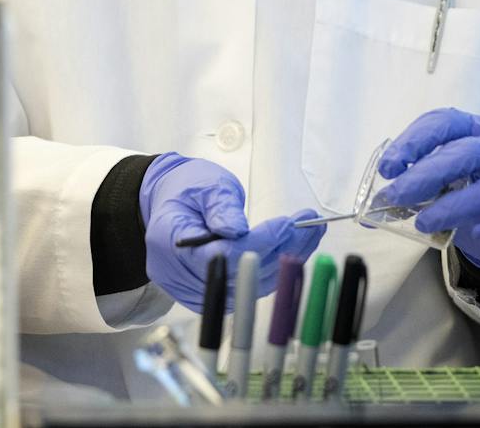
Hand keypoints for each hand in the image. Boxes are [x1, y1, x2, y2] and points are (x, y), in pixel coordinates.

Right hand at [139, 152, 324, 311]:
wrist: (169, 202)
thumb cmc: (186, 189)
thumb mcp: (205, 184)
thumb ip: (222, 206)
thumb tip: (239, 231)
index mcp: (170, 240)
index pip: (221, 254)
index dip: (258, 243)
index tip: (288, 225)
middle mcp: (180, 273)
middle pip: (239, 273)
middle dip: (281, 249)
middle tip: (311, 225)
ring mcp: (194, 290)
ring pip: (248, 285)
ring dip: (284, 260)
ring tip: (310, 232)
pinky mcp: (211, 295)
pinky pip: (247, 288)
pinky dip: (274, 269)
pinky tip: (294, 248)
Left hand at [377, 109, 479, 268]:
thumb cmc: (463, 186)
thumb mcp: (434, 178)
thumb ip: (405, 187)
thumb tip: (370, 212)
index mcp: (468, 129)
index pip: (443, 122)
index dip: (414, 141)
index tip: (388, 167)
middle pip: (468, 153)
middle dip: (428, 174)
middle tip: (397, 196)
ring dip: (454, 206)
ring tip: (423, 223)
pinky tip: (475, 234)